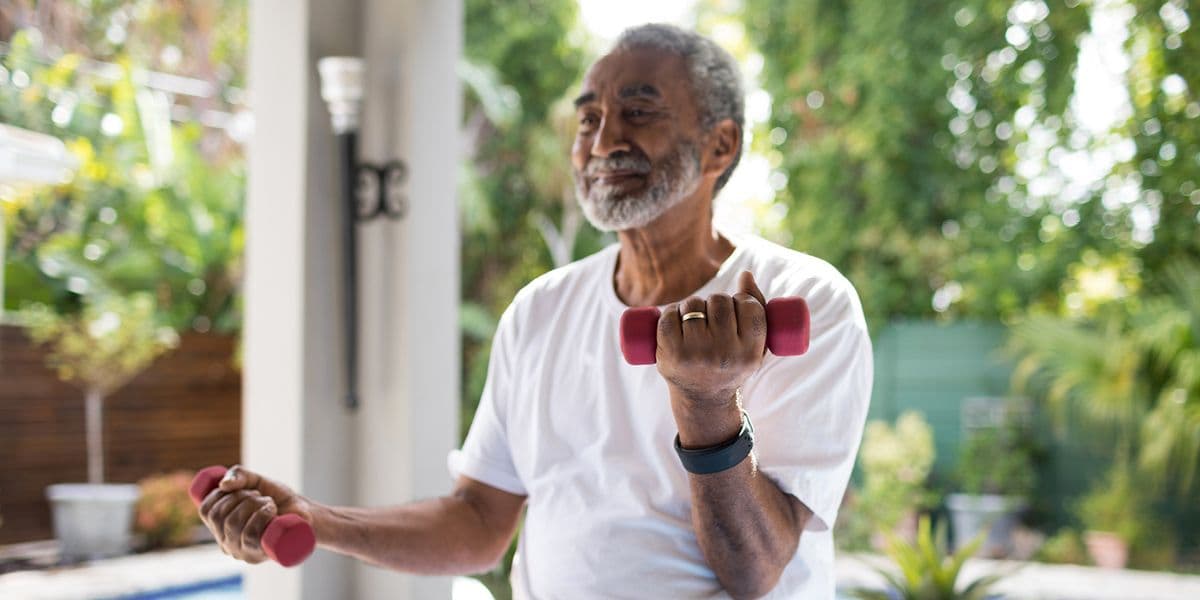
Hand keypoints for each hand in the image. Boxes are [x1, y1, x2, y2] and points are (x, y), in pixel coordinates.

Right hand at [198, 465, 313, 562]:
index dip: (220, 494)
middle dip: (241, 497)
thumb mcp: (256, 481)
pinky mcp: (261, 556)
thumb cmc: (278, 499)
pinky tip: (272, 510)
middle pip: (220, 517)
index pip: (206, 511)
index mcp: (220, 529)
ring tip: (268, 503)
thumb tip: (223, 484)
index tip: (241, 489)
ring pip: (234, 524)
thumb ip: (239, 475)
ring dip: (254, 504)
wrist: (306, 512)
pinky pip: (250, 536)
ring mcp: (244, 552)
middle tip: (260, 496)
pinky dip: (261, 516)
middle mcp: (228, 544)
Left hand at [656, 270, 767, 409]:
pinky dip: (670, 313)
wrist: (703, 399)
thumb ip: (757, 308)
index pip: (749, 306)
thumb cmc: (732, 365)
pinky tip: (676, 321)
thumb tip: (745, 274)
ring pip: (693, 305)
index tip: (737, 308)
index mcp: (750, 353)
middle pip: (720, 301)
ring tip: (695, 322)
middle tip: (713, 318)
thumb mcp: (755, 347)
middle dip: (715, 303)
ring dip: (692, 306)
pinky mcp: (670, 353)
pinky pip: (669, 315)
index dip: (742, 300)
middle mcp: (724, 354)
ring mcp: (696, 354)